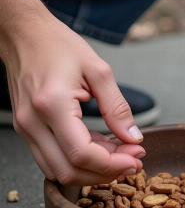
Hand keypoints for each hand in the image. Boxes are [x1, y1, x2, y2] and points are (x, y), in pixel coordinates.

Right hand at [2, 12, 144, 184]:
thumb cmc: (59, 45)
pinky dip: (79, 159)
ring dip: (92, 170)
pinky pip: (53, 157)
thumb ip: (117, 107)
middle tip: (133, 160)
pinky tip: (102, 146)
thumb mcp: (98, 70)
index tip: (136, 158)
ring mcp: (26, 128)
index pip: (81, 153)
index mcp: (52, 105)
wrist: (25, 35)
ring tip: (121, 154)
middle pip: (69, 171)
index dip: (112, 164)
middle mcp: (32, 122)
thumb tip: (134, 137)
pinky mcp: (27, 129)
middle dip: (105, 172)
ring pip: (58, 170)